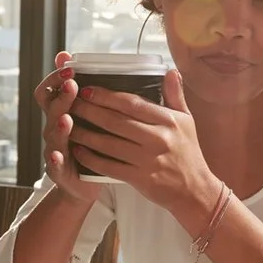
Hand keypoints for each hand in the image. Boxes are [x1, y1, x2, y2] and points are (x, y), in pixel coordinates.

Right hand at [35, 52, 103, 207]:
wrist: (83, 185)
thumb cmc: (88, 146)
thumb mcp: (88, 117)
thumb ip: (84, 91)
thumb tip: (75, 58)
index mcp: (60, 114)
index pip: (48, 91)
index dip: (54, 78)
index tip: (68, 66)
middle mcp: (54, 129)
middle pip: (51, 109)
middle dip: (61, 96)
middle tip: (71, 85)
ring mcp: (55, 149)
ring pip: (52, 135)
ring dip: (59, 126)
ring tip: (66, 119)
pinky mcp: (59, 171)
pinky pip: (55, 164)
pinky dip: (55, 159)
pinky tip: (58, 154)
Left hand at [66, 71, 220, 223]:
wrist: (195, 190)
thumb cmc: (188, 153)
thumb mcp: (187, 121)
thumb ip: (175, 96)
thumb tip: (170, 71)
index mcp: (168, 121)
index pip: (132, 103)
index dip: (106, 96)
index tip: (88, 90)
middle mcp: (158, 139)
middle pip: (115, 121)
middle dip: (89, 111)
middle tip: (72, 103)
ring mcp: (148, 160)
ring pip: (108, 143)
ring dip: (85, 133)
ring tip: (68, 125)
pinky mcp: (140, 179)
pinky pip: (109, 166)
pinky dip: (91, 158)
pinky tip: (78, 150)